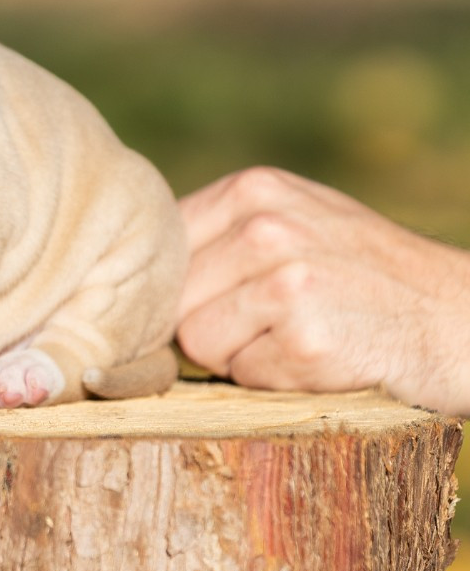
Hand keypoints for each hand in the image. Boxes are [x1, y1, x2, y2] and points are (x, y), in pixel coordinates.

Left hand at [176, 167, 469, 414]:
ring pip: (198, 343)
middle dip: (210, 325)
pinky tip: (321, 358)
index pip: (163, 251)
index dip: (182, 290)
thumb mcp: (296, 219)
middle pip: (174, 301)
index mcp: (252, 189)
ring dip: (241, 356)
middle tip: (271, 324)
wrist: (459, 316)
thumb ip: (222, 233)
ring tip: (297, 336)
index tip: (221, 302)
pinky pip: (243, 376)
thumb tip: (134, 274)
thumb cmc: (364, 275)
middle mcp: (265, 226)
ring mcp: (286, 281)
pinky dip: (274, 380)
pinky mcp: (306, 339)